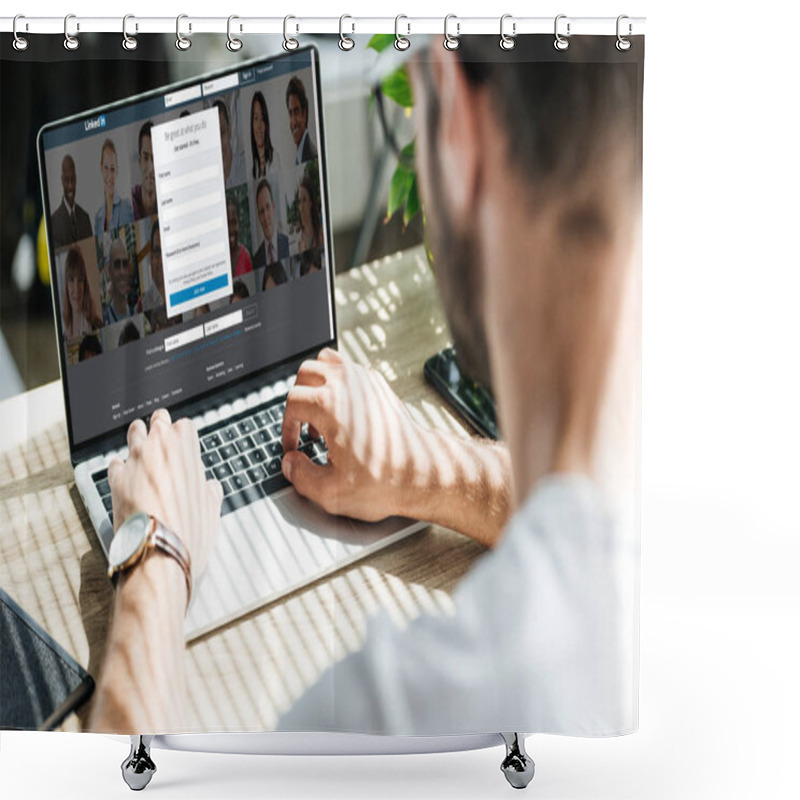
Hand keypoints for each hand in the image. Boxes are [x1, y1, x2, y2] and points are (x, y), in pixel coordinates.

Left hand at [108, 408, 222, 578]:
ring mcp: (133, 461)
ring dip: (139, 438)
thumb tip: (210, 488)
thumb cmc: (188, 531)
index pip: (184, 426)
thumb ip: (210, 492)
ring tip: (142, 444)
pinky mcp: (115, 480)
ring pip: (134, 434)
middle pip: (157, 421)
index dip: (185, 436)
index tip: (186, 444)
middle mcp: (156, 446)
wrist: (157, 553)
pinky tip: (125, 473)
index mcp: (184, 446)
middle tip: (163, 432)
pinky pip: (115, 463)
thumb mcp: (211, 510)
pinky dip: (121, 467)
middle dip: (161, 426)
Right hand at [281, 348, 421, 520]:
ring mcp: (365, 380)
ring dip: (315, 384)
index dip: (286, 428)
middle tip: (302, 428)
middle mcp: (347, 385)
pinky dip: (337, 382)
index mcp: (330, 406)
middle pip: (305, 374)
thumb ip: (300, 477)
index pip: (292, 402)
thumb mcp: (331, 492)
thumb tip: (290, 464)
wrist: (422, 472)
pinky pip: (348, 368)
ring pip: (326, 362)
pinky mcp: (379, 384)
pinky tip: (341, 410)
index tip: (293, 446)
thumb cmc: (384, 480)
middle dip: (298, 401)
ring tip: (319, 414)